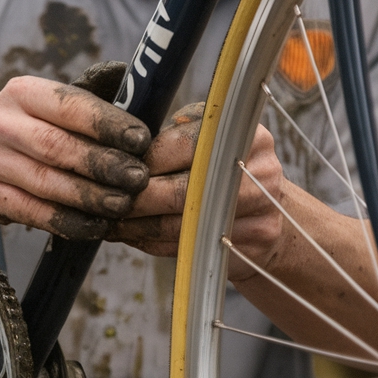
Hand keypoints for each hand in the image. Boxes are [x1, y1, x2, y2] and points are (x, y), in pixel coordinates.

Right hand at [0, 73, 151, 239]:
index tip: (141, 140)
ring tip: (123, 204)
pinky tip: (96, 225)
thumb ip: (88, 96)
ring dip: (90, 197)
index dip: (108, 124)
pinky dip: (69, 222)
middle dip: (104, 164)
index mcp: (22, 93)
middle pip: (58, 146)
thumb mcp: (48, 104)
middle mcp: (0, 123)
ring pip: (47, 182)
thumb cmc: (28, 129)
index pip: (70, 106)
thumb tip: (127, 75)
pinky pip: (34, 213)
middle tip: (138, 178)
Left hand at [108, 103, 286, 267]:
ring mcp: (260, 211)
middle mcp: (260, 171)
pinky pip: (188, 246)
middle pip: (182, 190)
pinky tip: (134, 236)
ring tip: (112, 222)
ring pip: (181, 225)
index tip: (117, 169)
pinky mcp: (250, 245)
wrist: (272, 215)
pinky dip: (153, 243)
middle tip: (106, 202)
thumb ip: (181, 130)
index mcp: (247, 135)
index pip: (183, 145)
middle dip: (136, 199)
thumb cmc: (224, 170)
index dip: (144, 160)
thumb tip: (137, 137)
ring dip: (138, 226)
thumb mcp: (212, 138)